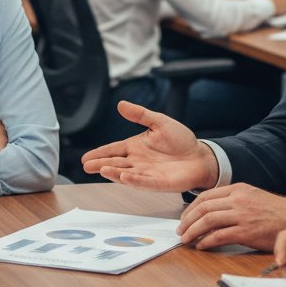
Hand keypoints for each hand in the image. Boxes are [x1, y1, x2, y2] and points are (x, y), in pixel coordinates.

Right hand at [81, 100, 217, 191]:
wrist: (200, 156)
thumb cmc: (180, 140)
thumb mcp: (159, 121)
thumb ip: (140, 115)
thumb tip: (120, 104)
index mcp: (135, 147)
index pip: (113, 150)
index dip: (99, 153)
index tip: (85, 158)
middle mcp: (138, 162)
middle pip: (115, 163)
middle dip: (100, 164)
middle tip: (86, 165)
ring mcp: (147, 173)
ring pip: (126, 174)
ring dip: (114, 172)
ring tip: (101, 169)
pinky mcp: (159, 182)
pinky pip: (144, 182)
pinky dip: (134, 181)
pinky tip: (123, 178)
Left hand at [178, 184, 285, 250]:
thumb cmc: (276, 212)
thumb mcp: (253, 197)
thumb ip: (233, 200)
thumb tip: (212, 211)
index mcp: (238, 189)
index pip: (206, 196)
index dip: (190, 208)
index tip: (184, 218)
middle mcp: (238, 199)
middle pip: (203, 208)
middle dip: (187, 220)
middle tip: (180, 230)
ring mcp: (242, 215)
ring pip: (208, 221)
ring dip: (193, 231)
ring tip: (186, 240)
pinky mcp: (246, 232)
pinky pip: (219, 236)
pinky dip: (206, 241)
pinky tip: (201, 246)